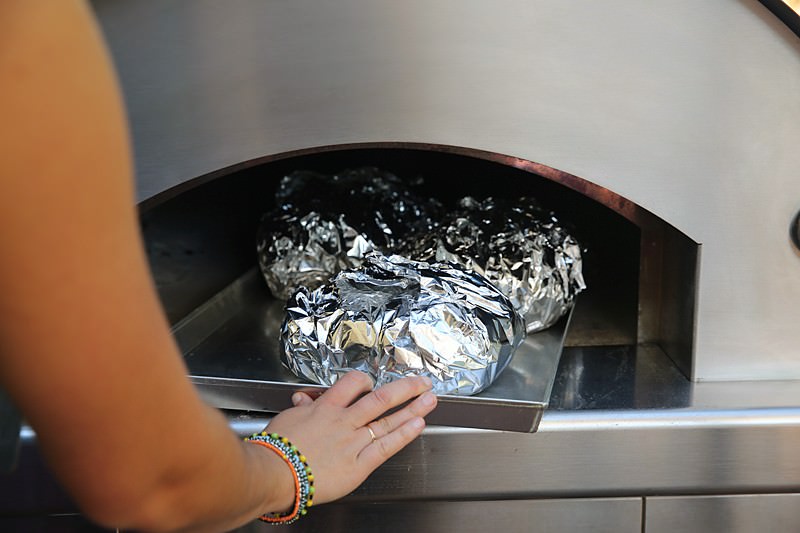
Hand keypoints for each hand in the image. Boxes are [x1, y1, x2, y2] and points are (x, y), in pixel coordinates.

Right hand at [263, 372, 436, 505]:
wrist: (272, 473)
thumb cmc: (274, 449)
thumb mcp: (287, 419)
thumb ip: (302, 409)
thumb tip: (303, 400)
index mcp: (324, 408)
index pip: (352, 384)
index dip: (366, 380)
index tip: (375, 381)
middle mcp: (343, 421)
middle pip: (380, 398)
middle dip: (404, 389)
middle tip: (422, 382)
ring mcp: (353, 441)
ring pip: (388, 419)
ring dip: (412, 408)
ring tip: (430, 400)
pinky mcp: (358, 464)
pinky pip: (386, 446)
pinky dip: (404, 434)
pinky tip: (418, 425)